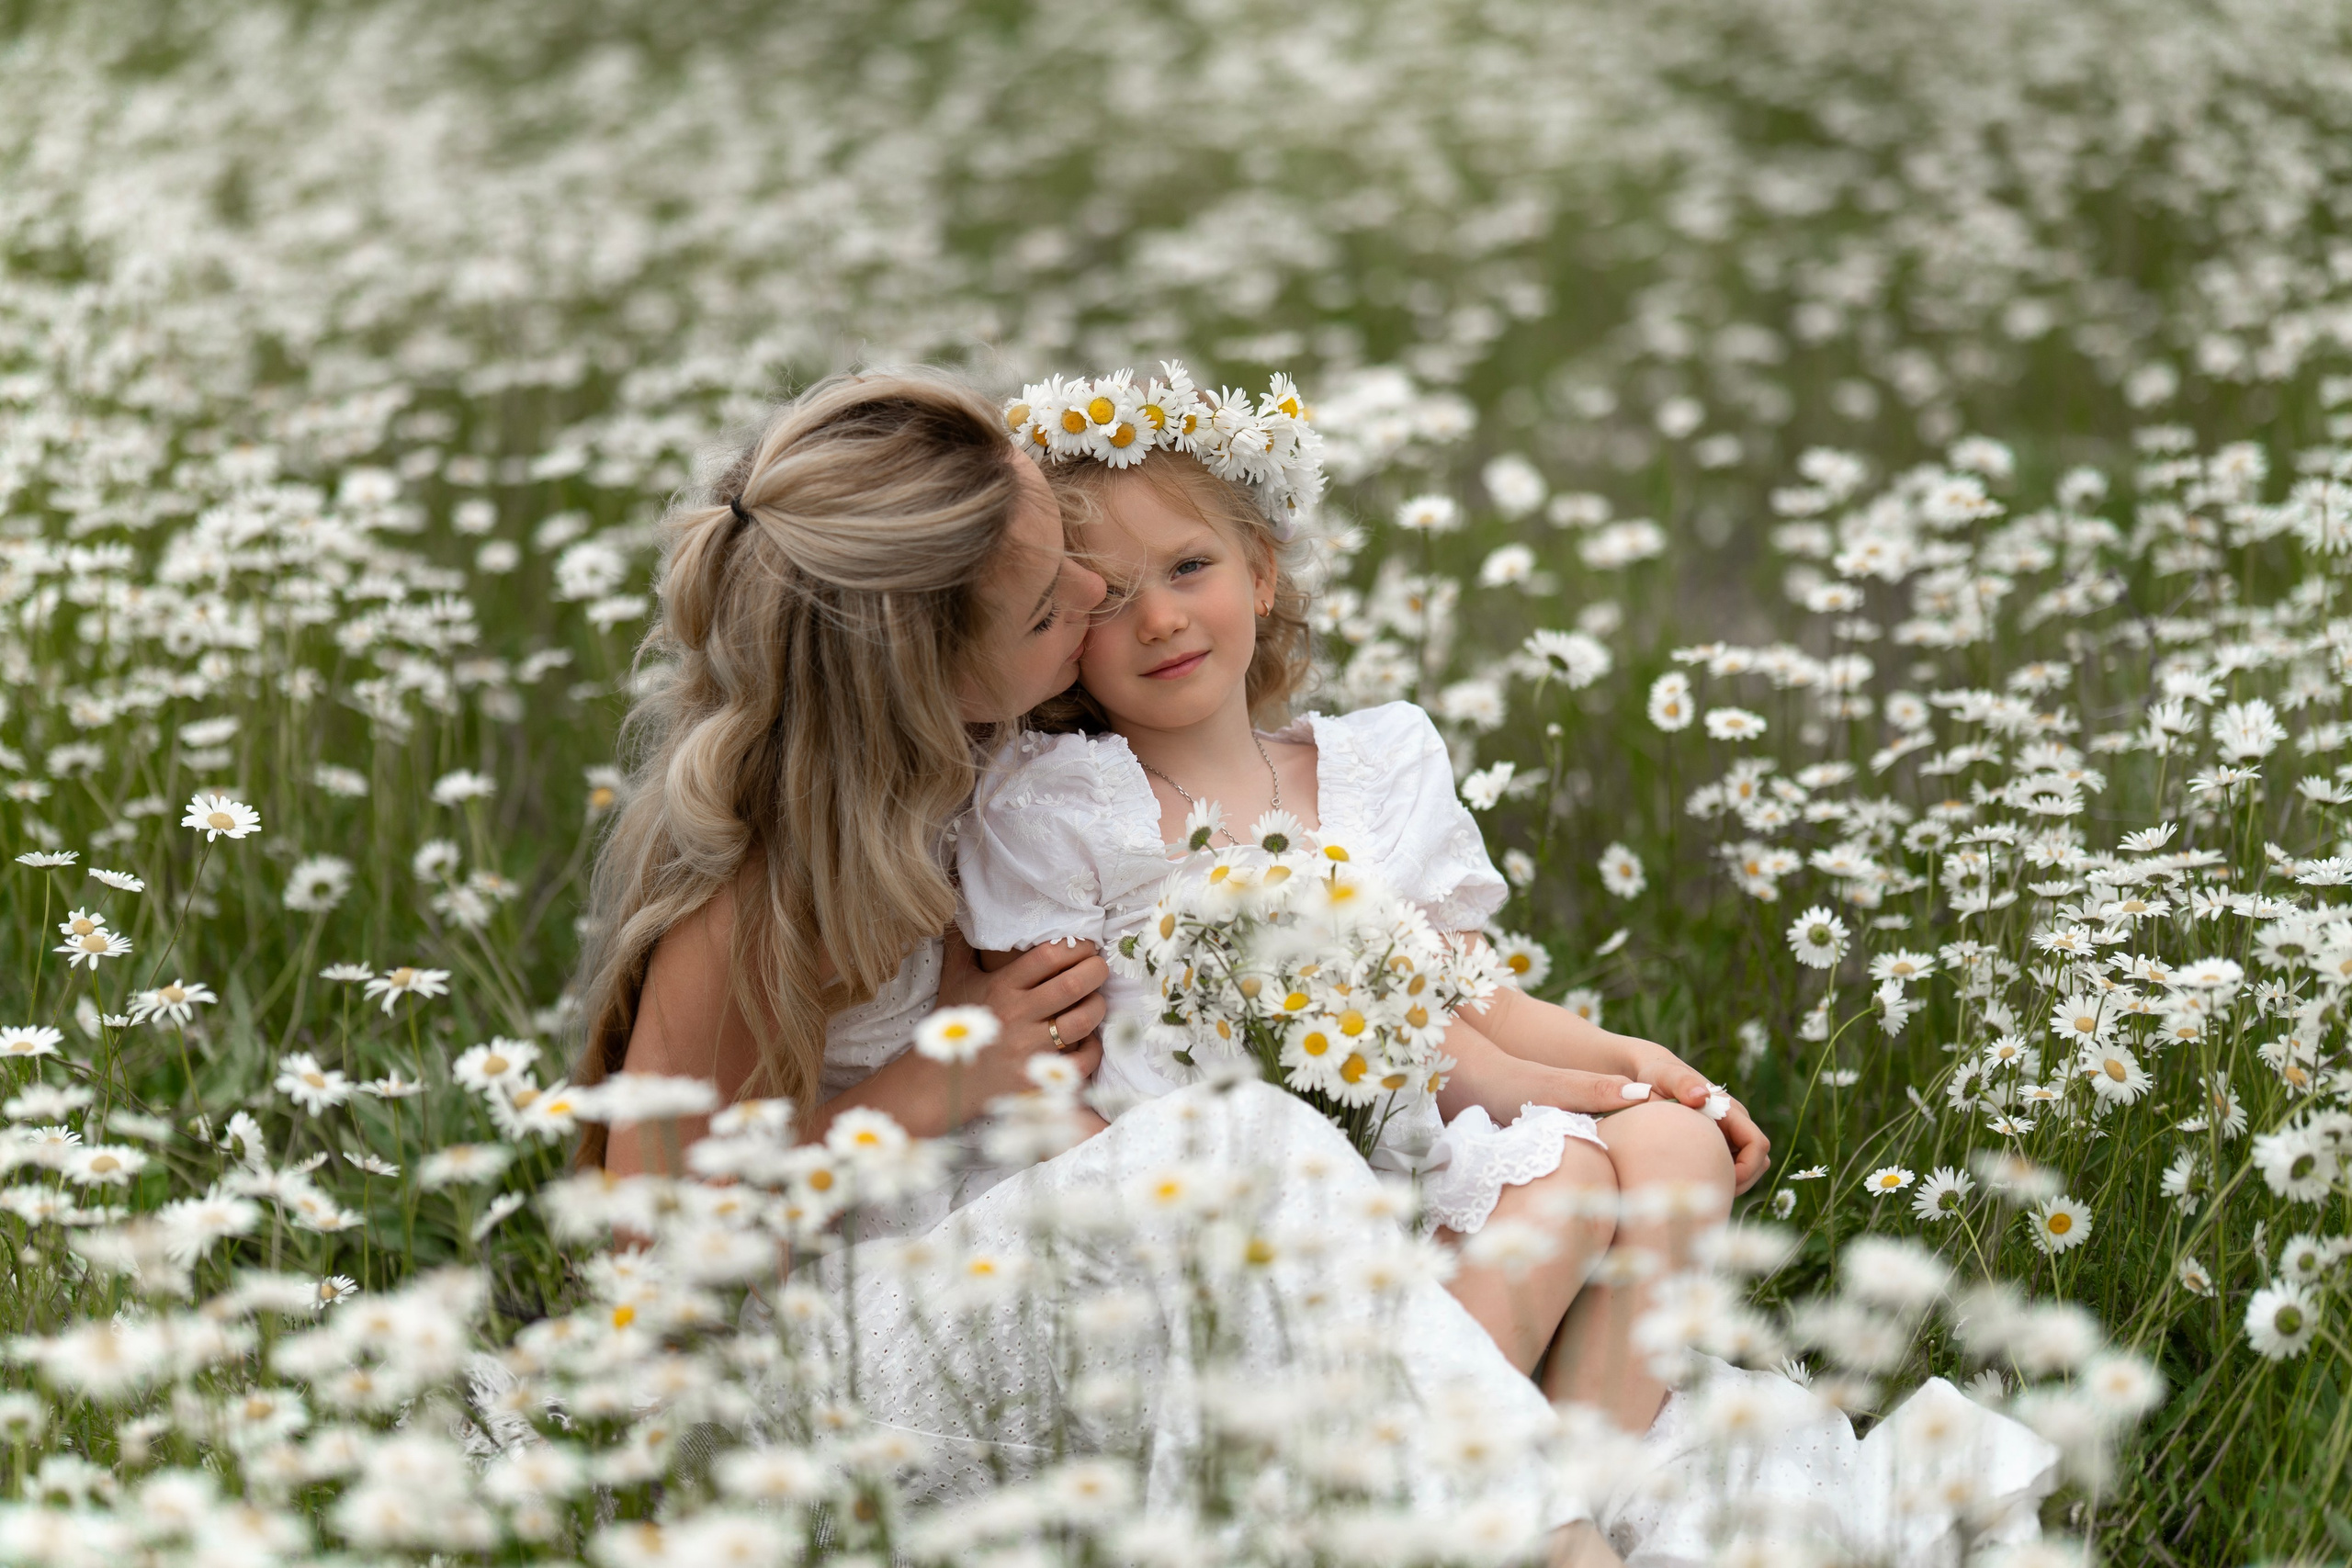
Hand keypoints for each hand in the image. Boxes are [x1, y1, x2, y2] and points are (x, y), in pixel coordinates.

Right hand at [934, 929, 1106, 1100]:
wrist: (938, 1083)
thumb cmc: (956, 1025)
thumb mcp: (955, 980)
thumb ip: (963, 945)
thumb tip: (958, 910)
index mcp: (1001, 987)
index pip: (1048, 956)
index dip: (1076, 946)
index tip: (1086, 946)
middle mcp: (1016, 1016)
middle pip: (1072, 985)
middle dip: (1096, 971)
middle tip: (1099, 968)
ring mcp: (1027, 1050)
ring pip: (1082, 1021)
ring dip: (1097, 1007)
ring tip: (1096, 1001)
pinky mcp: (1036, 1079)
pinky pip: (1080, 1063)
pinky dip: (1092, 1050)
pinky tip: (1088, 1040)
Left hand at [1620, 1039, 1771, 1194]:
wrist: (1652, 1074)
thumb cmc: (1658, 1075)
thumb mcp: (1666, 1076)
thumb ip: (1682, 1084)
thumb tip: (1702, 1097)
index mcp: (1730, 1110)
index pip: (1758, 1145)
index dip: (1747, 1168)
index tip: (1719, 1180)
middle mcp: (1735, 1123)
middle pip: (1758, 1161)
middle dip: (1741, 1181)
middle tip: (1708, 1191)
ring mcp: (1728, 1134)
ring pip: (1748, 1168)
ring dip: (1732, 1181)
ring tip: (1699, 1187)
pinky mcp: (1718, 1143)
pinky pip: (1730, 1166)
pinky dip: (1720, 1177)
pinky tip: (1693, 1180)